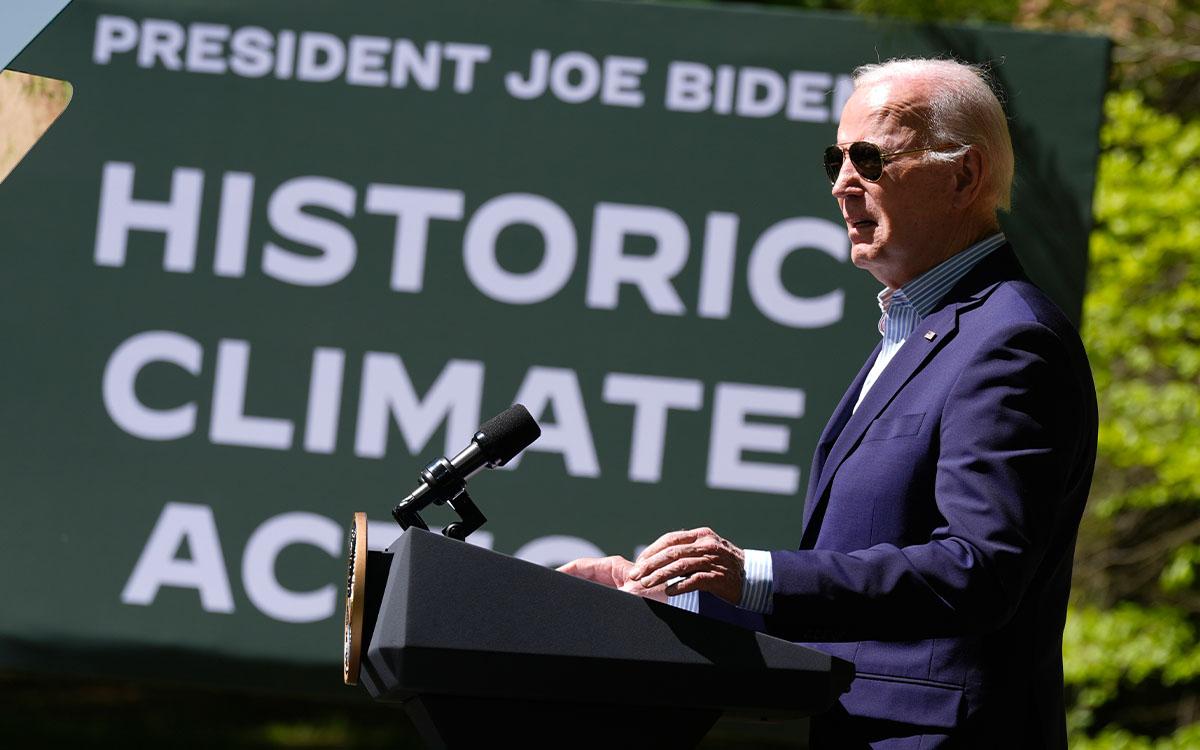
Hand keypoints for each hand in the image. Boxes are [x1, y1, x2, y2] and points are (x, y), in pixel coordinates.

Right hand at [556, 556, 667, 601]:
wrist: (677, 602)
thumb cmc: (661, 594)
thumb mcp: (636, 593)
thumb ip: (618, 593)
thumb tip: (600, 596)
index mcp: (614, 566)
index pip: (580, 566)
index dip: (563, 571)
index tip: (548, 578)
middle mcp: (612, 573)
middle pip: (581, 576)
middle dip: (567, 581)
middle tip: (550, 591)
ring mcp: (614, 585)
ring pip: (588, 586)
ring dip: (576, 590)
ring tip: (560, 598)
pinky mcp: (618, 596)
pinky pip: (597, 595)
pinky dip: (586, 598)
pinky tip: (577, 606)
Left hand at [626, 527, 744, 604]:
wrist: (754, 576)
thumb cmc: (726, 565)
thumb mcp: (707, 550)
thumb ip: (688, 550)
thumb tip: (660, 558)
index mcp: (701, 535)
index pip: (670, 539)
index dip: (652, 550)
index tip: (639, 561)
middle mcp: (706, 544)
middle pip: (672, 552)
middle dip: (650, 564)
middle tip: (635, 575)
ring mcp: (713, 560)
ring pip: (680, 565)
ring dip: (660, 575)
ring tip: (646, 584)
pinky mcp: (718, 577)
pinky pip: (694, 580)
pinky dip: (679, 586)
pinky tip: (668, 592)